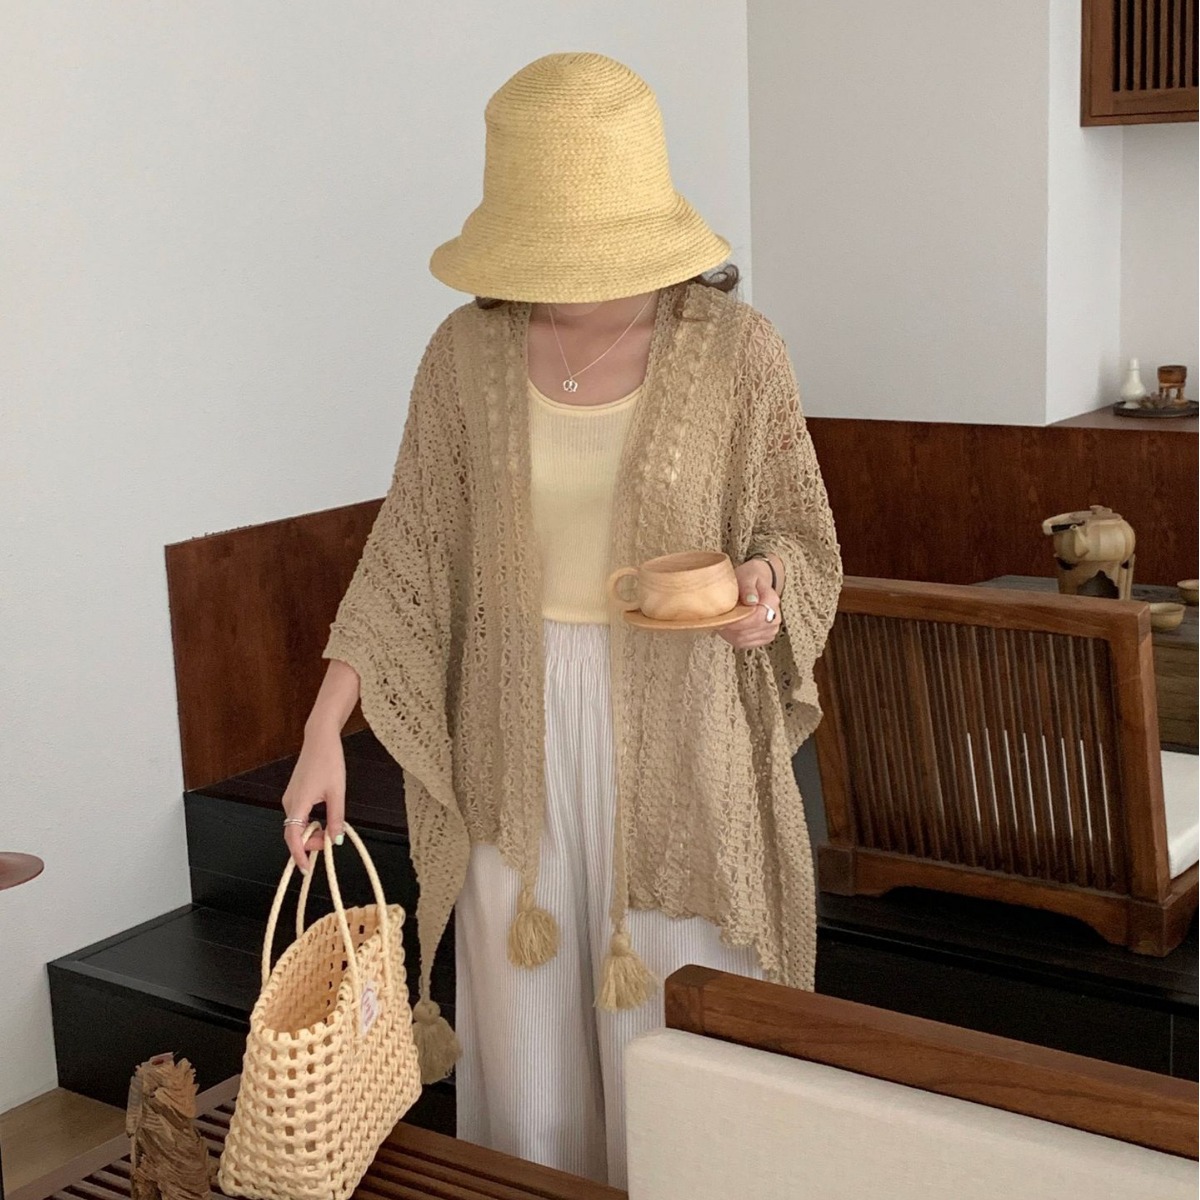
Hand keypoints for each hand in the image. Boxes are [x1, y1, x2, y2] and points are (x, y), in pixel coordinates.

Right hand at [281, 727, 346, 872]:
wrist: (320, 739)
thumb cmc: (329, 762)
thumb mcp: (337, 793)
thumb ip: (336, 818)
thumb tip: (336, 840)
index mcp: (297, 803)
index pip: (293, 837)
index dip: (299, 855)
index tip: (307, 868)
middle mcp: (289, 802)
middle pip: (294, 834)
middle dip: (310, 843)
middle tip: (331, 841)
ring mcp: (290, 798)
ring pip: (296, 825)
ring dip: (311, 833)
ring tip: (330, 830)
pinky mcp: (294, 794)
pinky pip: (298, 816)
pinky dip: (309, 823)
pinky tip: (323, 820)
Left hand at [718, 558, 782, 648]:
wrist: (758, 583)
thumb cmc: (751, 578)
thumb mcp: (747, 576)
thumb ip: (748, 587)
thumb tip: (751, 600)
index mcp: (772, 602)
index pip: (754, 619)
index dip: (736, 621)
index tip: (723, 618)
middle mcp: (774, 618)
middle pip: (748, 632)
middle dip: (730, 627)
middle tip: (719, 618)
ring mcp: (770, 630)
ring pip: (745, 640)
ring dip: (730, 633)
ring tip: (724, 620)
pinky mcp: (764, 638)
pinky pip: (746, 644)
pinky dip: (734, 637)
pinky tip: (730, 627)